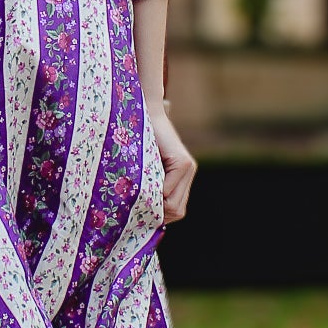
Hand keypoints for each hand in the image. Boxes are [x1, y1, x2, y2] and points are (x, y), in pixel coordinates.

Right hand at [146, 100, 197, 224]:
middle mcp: (189, 173)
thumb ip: (150, 185)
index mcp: (182, 176)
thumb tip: (142, 215)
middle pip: (177, 211)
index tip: (141, 214)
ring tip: (139, 200)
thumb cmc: (139, 138)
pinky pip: (167, 189)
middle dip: (158, 214)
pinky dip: (154, 192)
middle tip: (138, 209)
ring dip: (155, 205)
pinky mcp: (183, 161)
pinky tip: (141, 186)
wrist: (146, 112)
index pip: (176, 210)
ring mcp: (188, 167)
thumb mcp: (145, 167)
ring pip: (174, 204)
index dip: (159, 216)